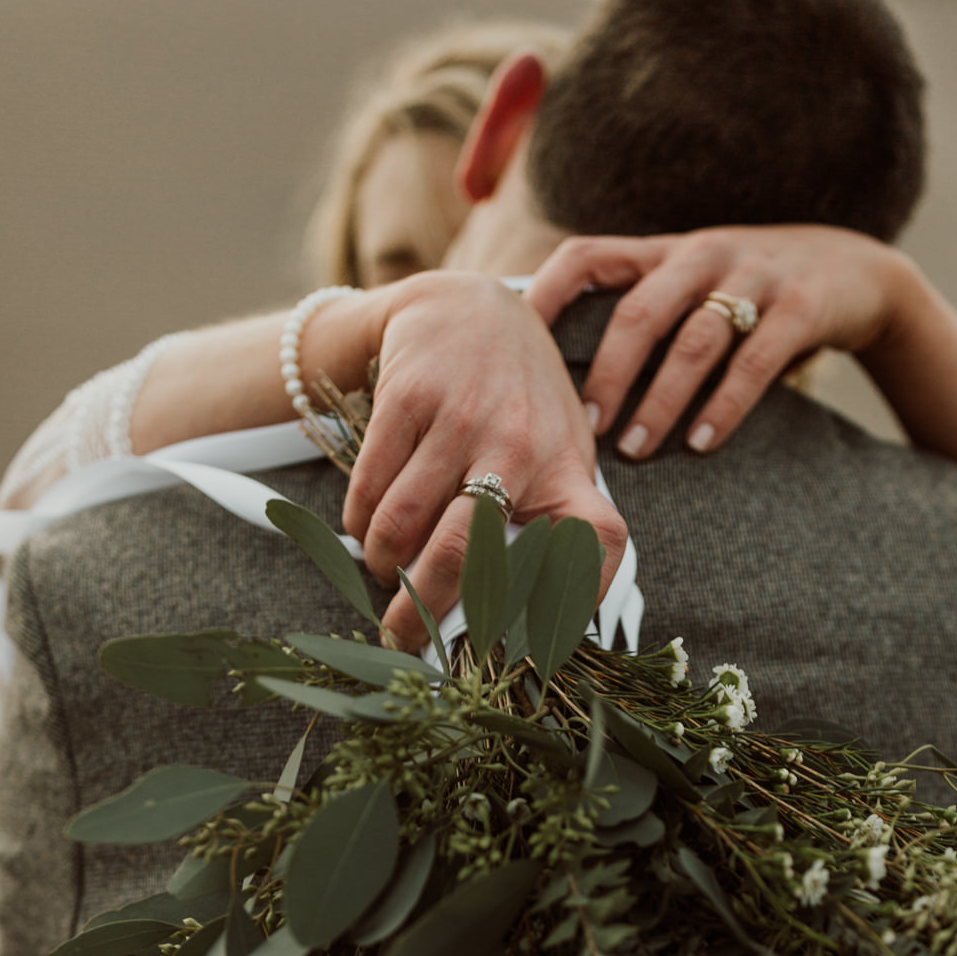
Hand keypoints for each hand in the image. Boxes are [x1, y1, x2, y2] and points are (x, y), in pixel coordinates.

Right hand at [323, 275, 627, 649]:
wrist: (469, 307)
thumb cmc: (518, 401)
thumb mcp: (556, 451)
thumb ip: (551, 519)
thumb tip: (528, 615)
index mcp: (567, 470)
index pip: (597, 542)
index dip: (579, 599)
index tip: (543, 649)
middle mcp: (522, 445)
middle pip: (465, 556)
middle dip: (420, 613)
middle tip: (399, 639)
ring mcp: (464, 417)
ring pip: (403, 527)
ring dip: (381, 566)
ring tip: (381, 572)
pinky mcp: (410, 397)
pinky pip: (372, 489)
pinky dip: (360, 522)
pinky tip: (366, 527)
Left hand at [525, 226, 914, 458]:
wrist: (854, 270)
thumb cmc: (750, 295)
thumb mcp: (692, 286)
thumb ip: (639, 317)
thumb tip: (557, 386)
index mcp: (663, 253)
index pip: (588, 257)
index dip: (547, 295)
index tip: (517, 346)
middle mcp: (701, 255)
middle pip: (639, 310)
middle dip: (606, 371)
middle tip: (583, 427)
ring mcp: (753, 277)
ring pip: (694, 339)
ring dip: (660, 399)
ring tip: (635, 448)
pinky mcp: (800, 308)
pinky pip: (754, 362)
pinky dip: (723, 407)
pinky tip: (700, 444)